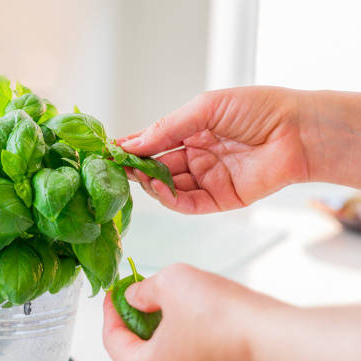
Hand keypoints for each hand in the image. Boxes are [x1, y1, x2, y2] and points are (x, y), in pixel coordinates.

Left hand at [103, 263, 281, 360]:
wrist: (278, 340)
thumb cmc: (225, 318)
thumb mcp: (170, 283)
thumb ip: (144, 290)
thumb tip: (136, 296)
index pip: (113, 339)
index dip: (112, 309)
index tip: (116, 292)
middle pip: (136, 353)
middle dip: (136, 320)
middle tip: (139, 295)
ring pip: (163, 360)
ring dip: (160, 332)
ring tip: (167, 304)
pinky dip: (182, 344)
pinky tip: (192, 321)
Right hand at [117, 87, 309, 213]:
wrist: (298, 131)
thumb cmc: (258, 109)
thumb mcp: (205, 108)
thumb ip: (168, 127)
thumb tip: (132, 142)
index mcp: (193, 131)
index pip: (155, 141)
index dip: (133, 146)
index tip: (111, 149)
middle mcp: (197, 156)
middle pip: (157, 166)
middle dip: (136, 167)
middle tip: (117, 166)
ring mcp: (207, 179)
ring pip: (168, 187)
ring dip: (150, 183)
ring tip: (136, 176)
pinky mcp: (219, 199)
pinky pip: (188, 203)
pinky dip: (169, 199)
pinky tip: (158, 189)